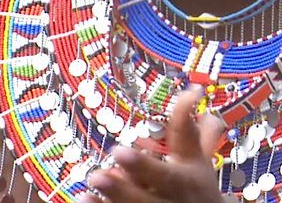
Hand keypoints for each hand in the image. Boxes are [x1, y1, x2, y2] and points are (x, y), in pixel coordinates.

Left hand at [79, 86, 226, 202]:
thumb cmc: (196, 184)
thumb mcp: (196, 157)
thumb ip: (187, 127)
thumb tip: (193, 90)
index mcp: (185, 183)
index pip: (165, 174)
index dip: (142, 166)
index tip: (119, 151)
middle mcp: (170, 202)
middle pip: (146, 197)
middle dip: (122, 189)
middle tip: (97, 176)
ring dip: (111, 198)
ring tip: (90, 183)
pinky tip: (85, 198)